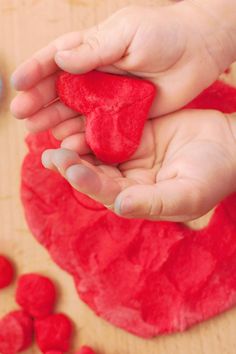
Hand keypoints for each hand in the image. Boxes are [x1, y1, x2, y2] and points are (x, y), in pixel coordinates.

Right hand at [10, 2, 234, 141]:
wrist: (197, 52)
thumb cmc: (163, 34)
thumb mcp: (126, 34)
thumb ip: (94, 50)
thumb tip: (60, 60)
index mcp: (91, 50)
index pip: (55, 60)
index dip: (34, 71)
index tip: (17, 84)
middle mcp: (94, 76)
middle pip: (59, 91)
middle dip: (39, 101)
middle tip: (22, 114)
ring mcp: (107, 98)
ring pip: (75, 113)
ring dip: (56, 121)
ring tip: (39, 131)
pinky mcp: (123, 116)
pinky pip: (99, 129)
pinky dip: (84, 137)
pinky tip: (71, 144)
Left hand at [41, 109, 235, 221]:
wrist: (228, 145)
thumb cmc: (213, 176)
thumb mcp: (187, 194)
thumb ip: (153, 201)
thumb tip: (120, 205)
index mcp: (137, 199)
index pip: (107, 194)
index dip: (89, 183)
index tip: (71, 170)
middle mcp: (127, 179)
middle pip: (94, 174)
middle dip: (73, 165)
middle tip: (52, 155)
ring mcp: (129, 155)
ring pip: (96, 151)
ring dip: (77, 145)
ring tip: (56, 135)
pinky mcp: (133, 133)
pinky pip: (109, 128)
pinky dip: (93, 124)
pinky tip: (79, 115)